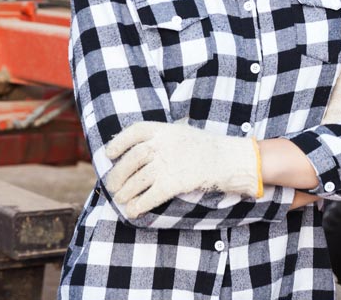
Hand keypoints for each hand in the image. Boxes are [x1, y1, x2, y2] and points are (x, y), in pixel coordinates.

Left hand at [105, 121, 260, 218]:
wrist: (230, 159)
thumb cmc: (207, 147)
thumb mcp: (182, 133)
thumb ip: (162, 138)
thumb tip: (138, 149)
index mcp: (165, 129)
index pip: (134, 132)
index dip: (119, 143)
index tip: (109, 154)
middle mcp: (163, 144)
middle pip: (132, 159)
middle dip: (119, 174)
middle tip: (112, 185)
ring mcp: (168, 163)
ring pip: (138, 179)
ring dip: (126, 191)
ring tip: (120, 199)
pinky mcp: (175, 182)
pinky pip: (151, 195)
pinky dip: (139, 204)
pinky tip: (133, 211)